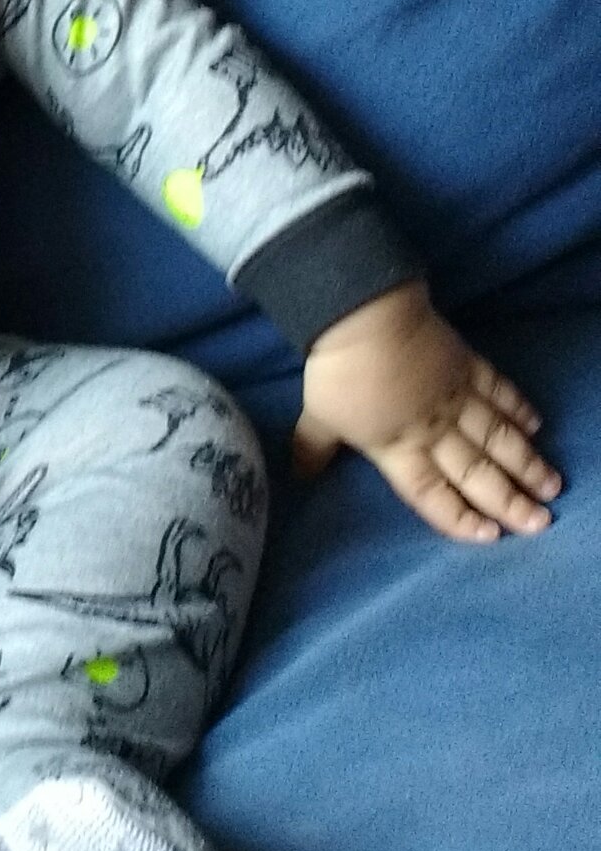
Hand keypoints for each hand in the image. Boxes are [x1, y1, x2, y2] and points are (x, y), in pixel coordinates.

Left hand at [294, 283, 560, 544]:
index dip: (459, 517)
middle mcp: (434, 429)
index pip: (431, 493)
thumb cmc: (338, 371)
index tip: (490, 536)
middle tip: (541, 522)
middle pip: (476, 471)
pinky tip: (535, 424)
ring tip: (551, 485)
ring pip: (498, 437)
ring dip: (526, 462)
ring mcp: (455, 395)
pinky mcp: (466, 363)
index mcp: (398, 447)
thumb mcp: (317, 416)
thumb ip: (314, 448)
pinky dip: (518, 407)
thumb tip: (301, 477)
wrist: (364, 314)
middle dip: (510, 500)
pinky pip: (498, 390)